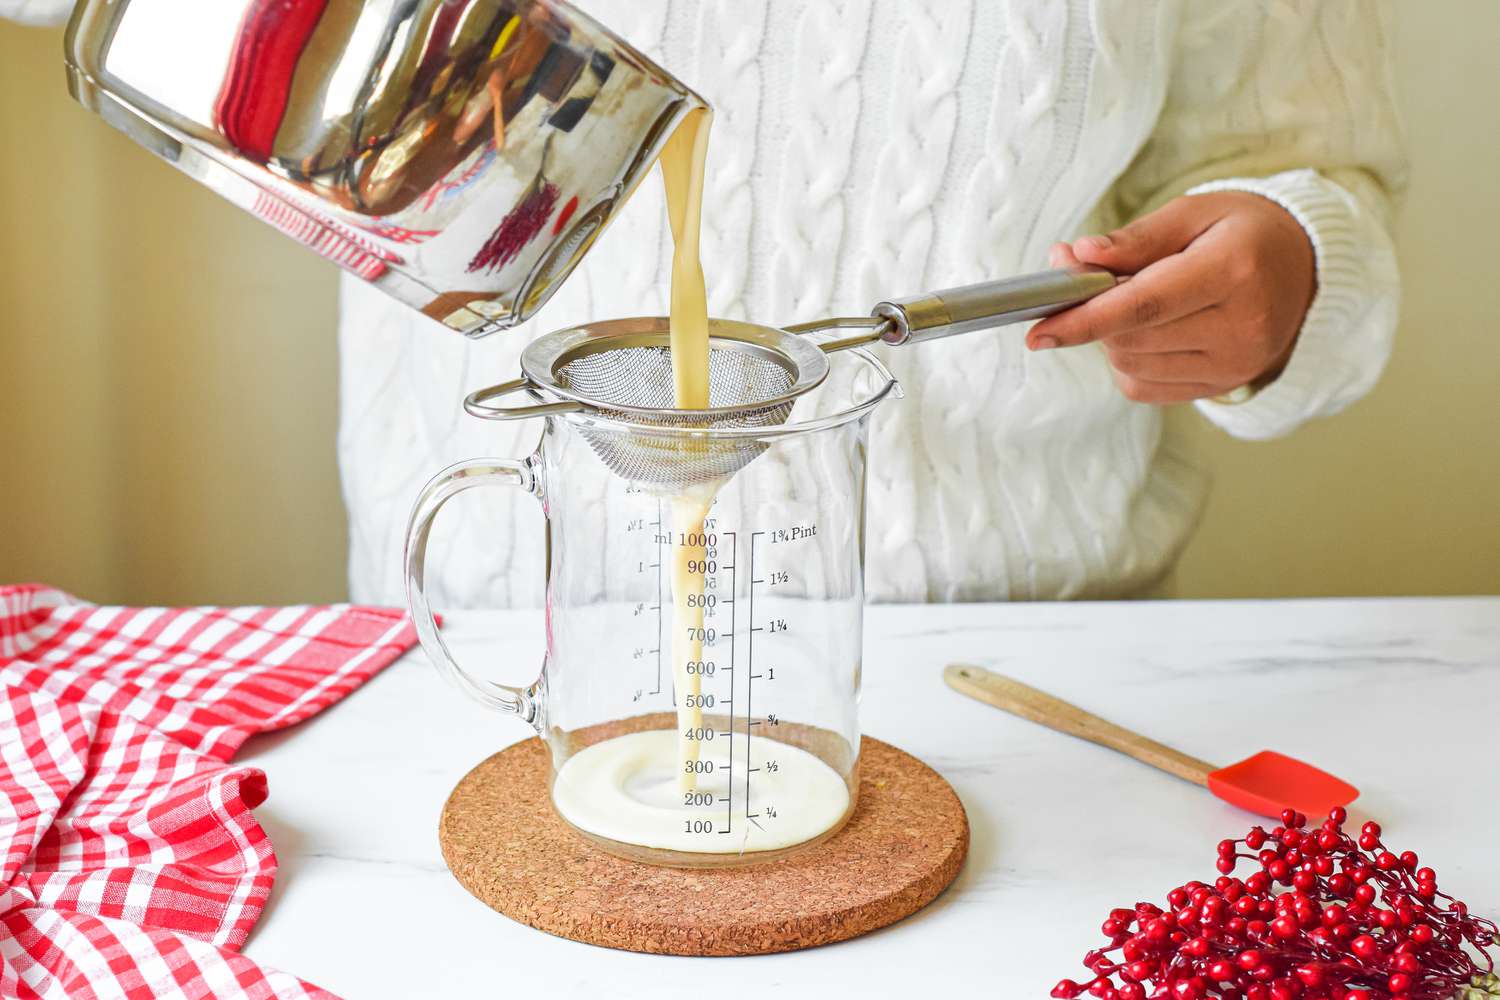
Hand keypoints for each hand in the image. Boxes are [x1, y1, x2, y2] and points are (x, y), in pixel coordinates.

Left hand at [1027, 191, 1315, 403]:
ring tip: (1140, 302)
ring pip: (1132, 366)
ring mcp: (1236, 364)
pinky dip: (1130, 361)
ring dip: (1113, 338)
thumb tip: (1076, 257)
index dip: (1084, 319)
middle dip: (1095, 315)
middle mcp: (1241, 326)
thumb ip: (1133, 239)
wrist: (1305, 268)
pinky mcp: (1224, 387)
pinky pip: (1145, 387)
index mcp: (1234, 270)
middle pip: (1131, 338)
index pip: (1144, 305)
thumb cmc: (1243, 232)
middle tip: (1094, 283)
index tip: (1036, 331)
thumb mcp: (1193, 213)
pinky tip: (1152, 332)